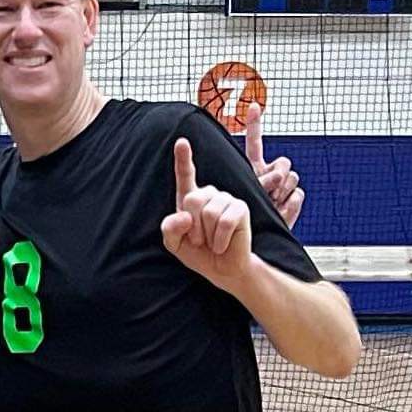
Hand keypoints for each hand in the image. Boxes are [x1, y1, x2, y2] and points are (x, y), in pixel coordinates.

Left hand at [160, 136, 255, 291]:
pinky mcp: (241, 208)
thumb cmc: (199, 254)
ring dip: (207, 236)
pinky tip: (223, 245)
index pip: (186, 176)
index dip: (183, 159)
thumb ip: (170, 229)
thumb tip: (184, 216)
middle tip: (200, 241)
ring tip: (213, 243)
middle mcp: (210, 194)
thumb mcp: (175, 244)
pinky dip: (220, 239)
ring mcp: (227, 199)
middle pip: (192, 199)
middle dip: (193, 227)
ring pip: (209, 212)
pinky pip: (224, 221)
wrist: (222, 270)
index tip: (181, 141)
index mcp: (191, 199)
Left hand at [244, 104, 301, 227]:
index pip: (255, 143)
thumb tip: (278, 174)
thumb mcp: (244, 197)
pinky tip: (280, 211)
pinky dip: (289, 205)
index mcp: (253, 169)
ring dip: (282, 191)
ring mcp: (283, 187)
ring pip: (292, 177)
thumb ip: (260, 181)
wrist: (254, 244)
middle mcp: (269, 174)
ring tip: (270, 204)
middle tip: (267, 193)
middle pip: (283, 162)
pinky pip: (297, 194)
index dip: (255, 124)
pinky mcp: (293, 200)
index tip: (253, 105)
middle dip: (277, 176)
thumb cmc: (241, 222)